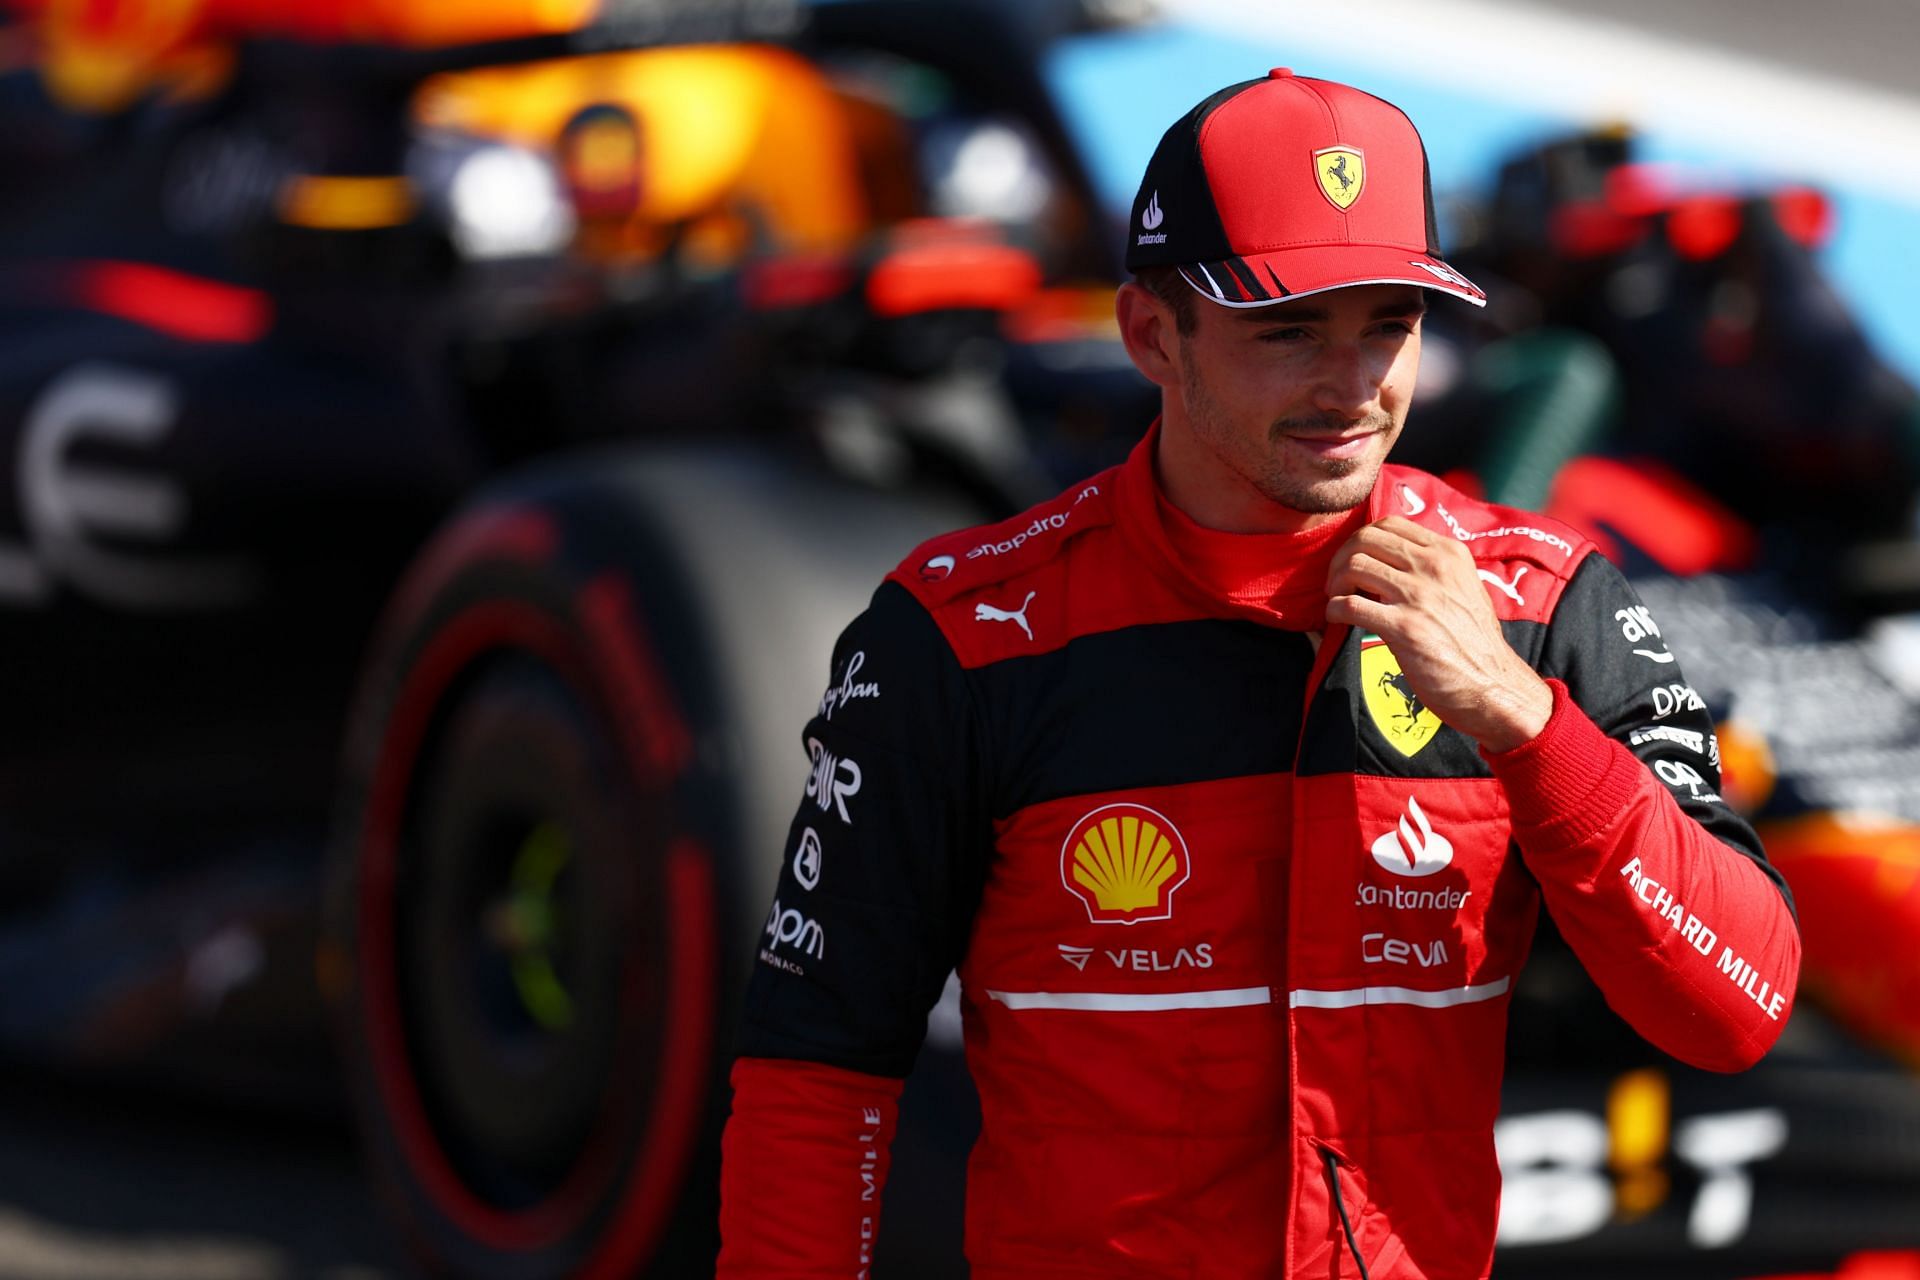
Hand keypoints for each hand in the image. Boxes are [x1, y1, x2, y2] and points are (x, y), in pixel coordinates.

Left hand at [1325, 516, 1552, 752]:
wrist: (1493, 684)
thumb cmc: (1474, 642)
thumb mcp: (1463, 587)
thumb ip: (1433, 569)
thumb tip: (1390, 560)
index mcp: (1449, 552)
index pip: (1388, 524)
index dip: (1361, 541)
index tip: (1355, 563)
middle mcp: (1435, 566)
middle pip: (1365, 539)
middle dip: (1341, 560)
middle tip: (1338, 584)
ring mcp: (1419, 595)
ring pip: (1353, 566)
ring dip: (1335, 585)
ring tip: (1339, 601)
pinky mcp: (1404, 628)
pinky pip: (1349, 605)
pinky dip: (1334, 611)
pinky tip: (1338, 621)